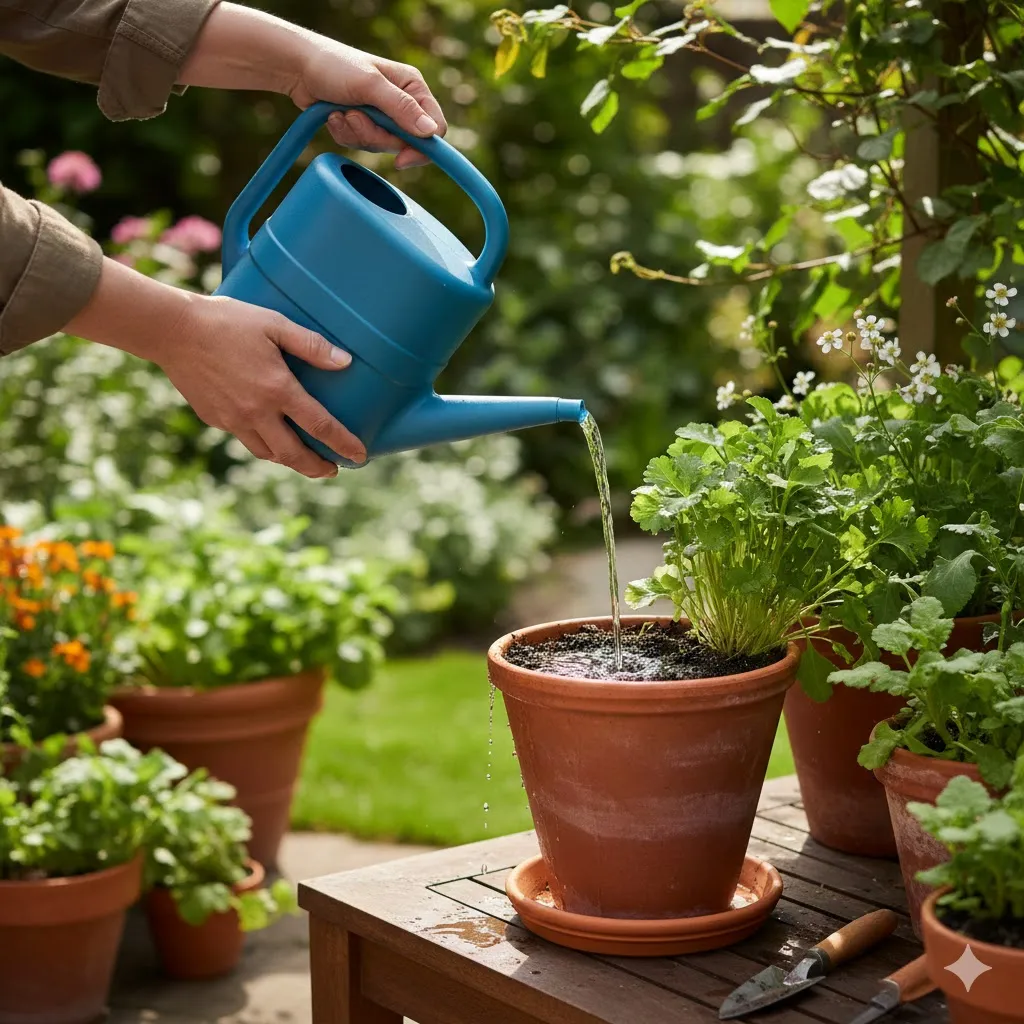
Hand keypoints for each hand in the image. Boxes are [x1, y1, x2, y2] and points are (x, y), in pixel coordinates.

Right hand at [159, 294, 365, 477]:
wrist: (172, 331)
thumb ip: (311, 345)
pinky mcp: (215, 419)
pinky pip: (245, 439)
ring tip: (304, 458)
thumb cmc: (227, 321)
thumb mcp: (274, 325)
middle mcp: (257, 413)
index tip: (359, 456)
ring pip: (268, 453)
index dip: (343, 444)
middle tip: (333, 470)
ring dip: (290, 460)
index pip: (320, 427)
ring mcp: (234, 420)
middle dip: (318, 468)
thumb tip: (346, 362)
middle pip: (294, 455)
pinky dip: (263, 444)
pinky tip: (270, 436)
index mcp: (278, 390)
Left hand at [182, 4, 448, 169]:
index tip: (400, 158)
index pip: (434, 128)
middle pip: (405, 142)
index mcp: (412, 88)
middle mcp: (402, 102)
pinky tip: (334, 116)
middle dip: (376, 136)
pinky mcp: (364, 125)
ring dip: (357, 134)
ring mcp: (382, 115)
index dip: (421, 148)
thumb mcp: (370, 86)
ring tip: (340, 112)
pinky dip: (345, 135)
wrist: (297, 68)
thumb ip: (401, 110)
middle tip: (354, 117)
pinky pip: (362, 145)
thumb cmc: (334, 66)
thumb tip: (430, 134)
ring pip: (381, 146)